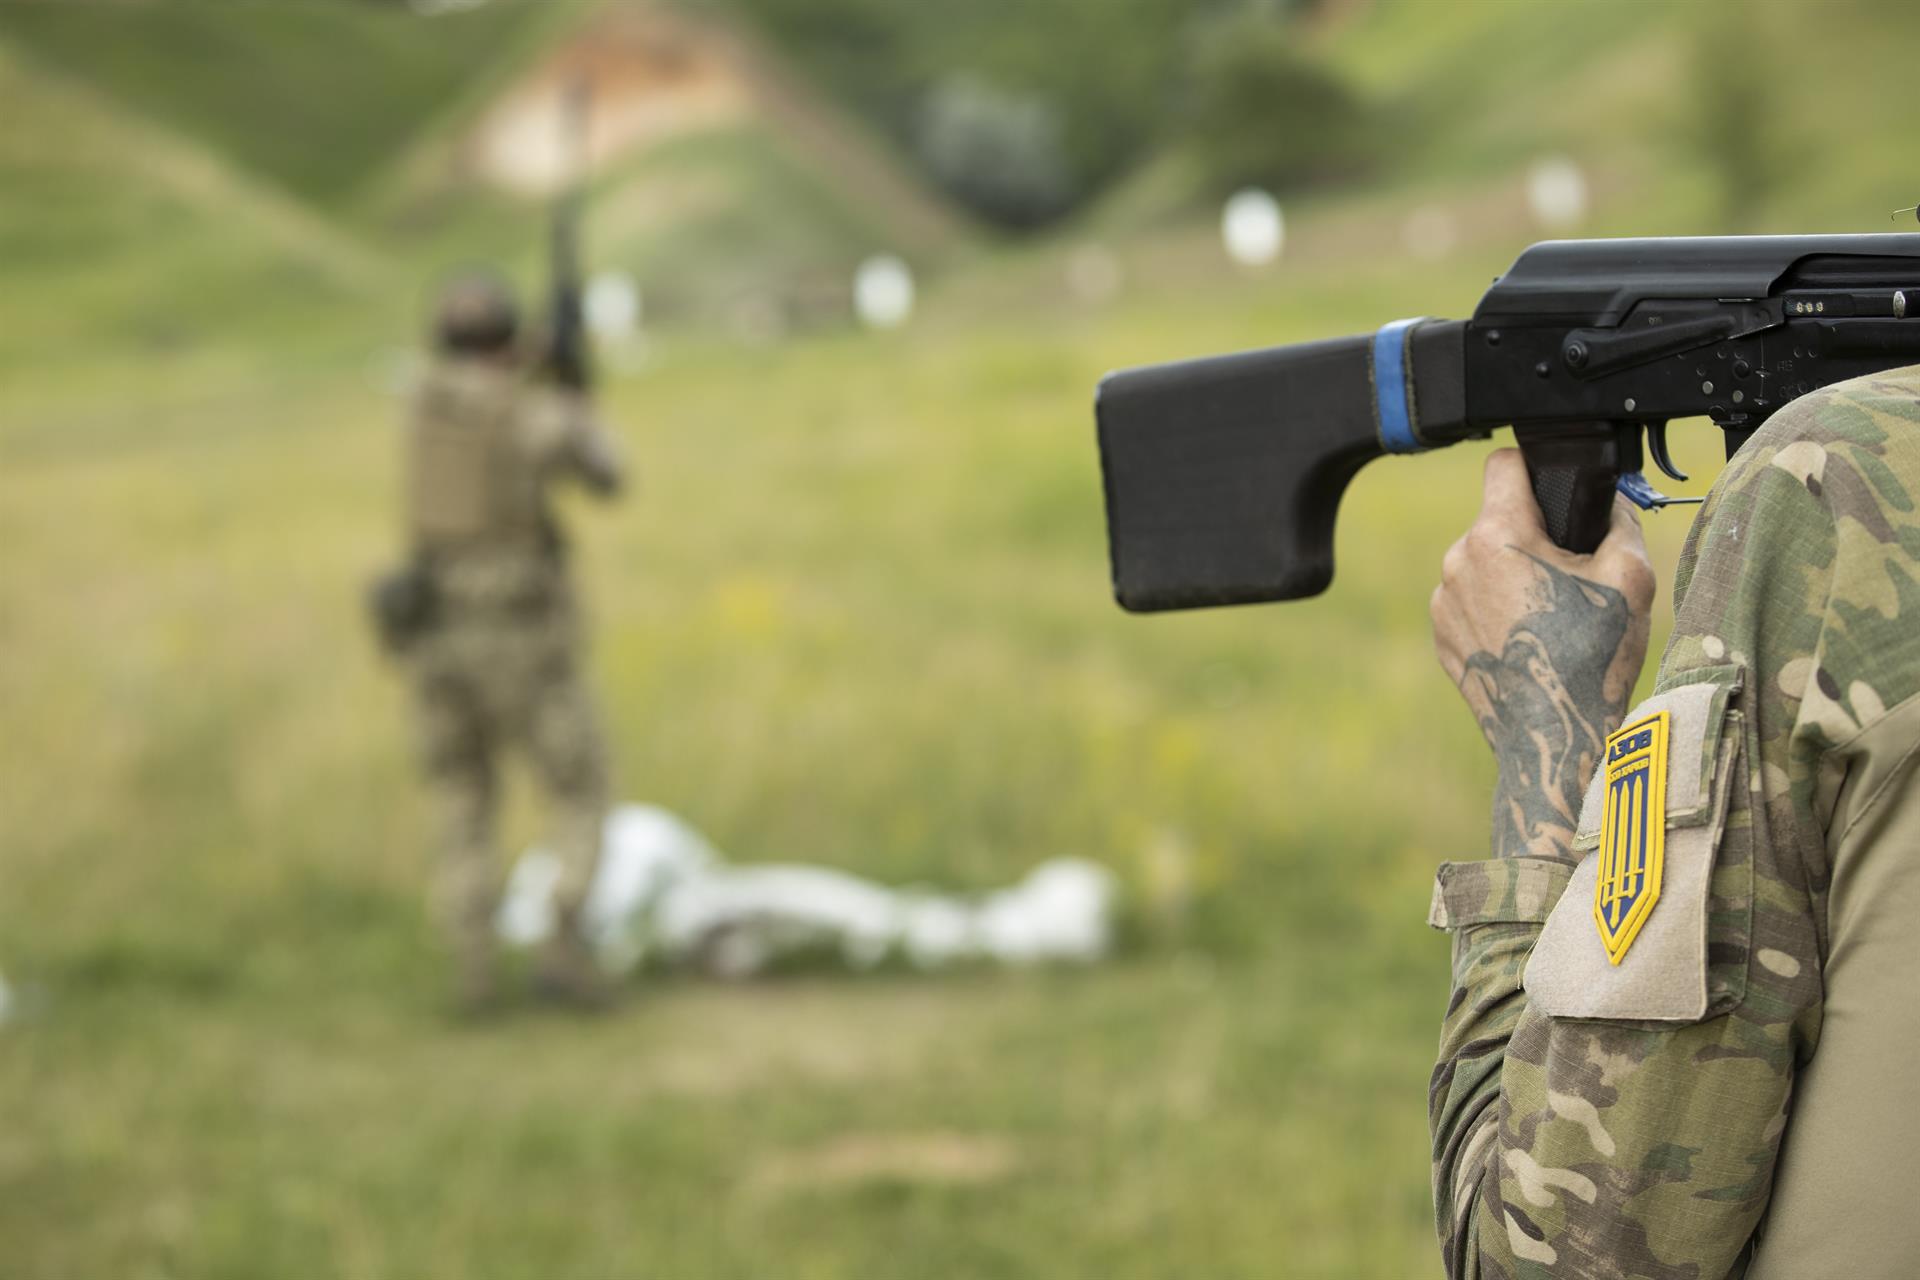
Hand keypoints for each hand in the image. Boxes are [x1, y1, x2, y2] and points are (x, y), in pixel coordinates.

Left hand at [1430, 450, 1655, 861]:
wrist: (1555, 736)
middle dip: (1532, 534)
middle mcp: (1457, 560)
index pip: (1504, 463)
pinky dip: (1495, 610)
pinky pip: (1468, 602)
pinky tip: (1529, 639)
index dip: (1535, 465)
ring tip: (1553, 614)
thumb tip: (1608, 498)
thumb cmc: (1593, 656)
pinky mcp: (1440, 635)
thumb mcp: (1631, 575)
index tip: (1555, 485)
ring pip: (1481, 563)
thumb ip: (1619, 519)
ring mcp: (1442, 600)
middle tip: (1572, 572)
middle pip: (1497, 519)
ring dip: (1512, 574)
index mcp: (1498, 534)